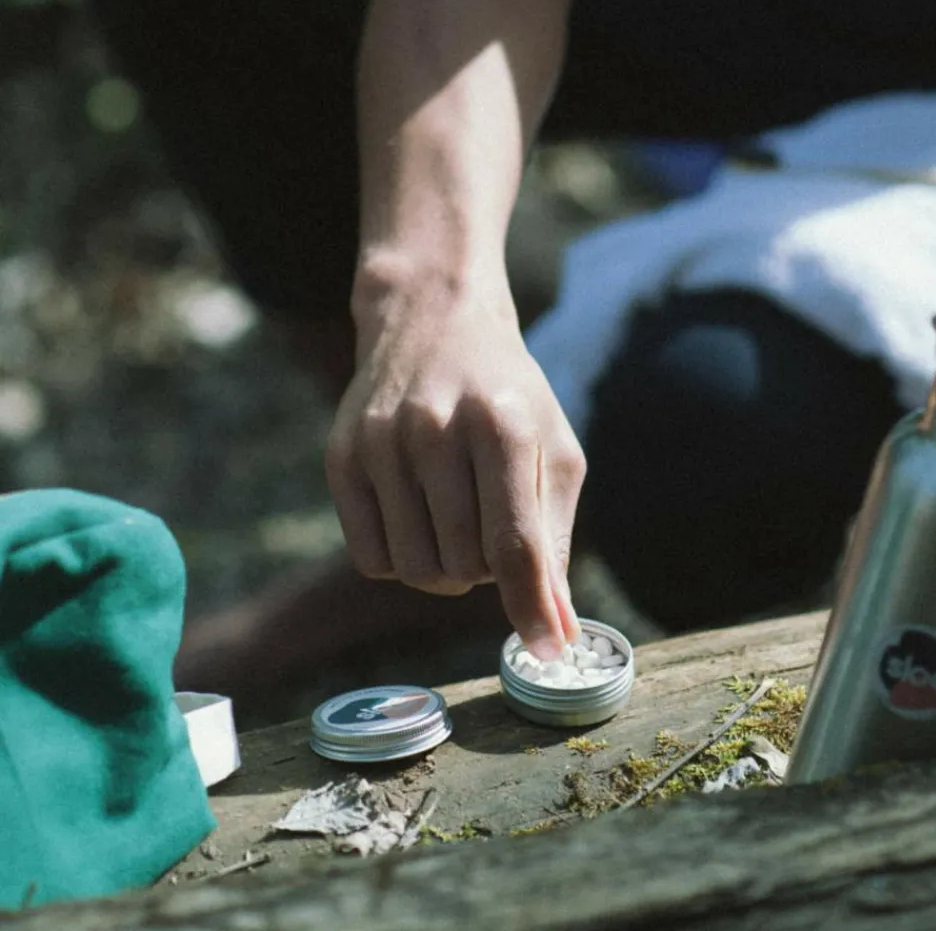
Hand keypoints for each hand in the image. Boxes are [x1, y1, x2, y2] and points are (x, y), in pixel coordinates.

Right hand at [326, 282, 583, 658]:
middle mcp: (433, 429)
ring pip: (415, 570)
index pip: (515, 542)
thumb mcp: (550, 449)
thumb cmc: (506, 395)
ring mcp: (378, 442)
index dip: (532, 606)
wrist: (431, 323)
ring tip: (457, 520)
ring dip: (446, 569)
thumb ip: (552, 537)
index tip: (550, 651)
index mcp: (502, 424)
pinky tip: (418, 514)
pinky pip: (371, 557)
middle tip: (491, 525)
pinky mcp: (339, 457)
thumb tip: (557, 628)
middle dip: (488, 569)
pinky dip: (402, 557)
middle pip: (464, 565)